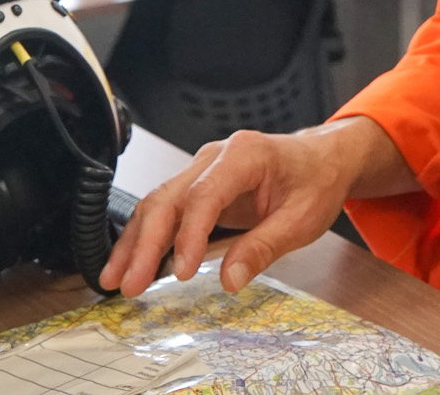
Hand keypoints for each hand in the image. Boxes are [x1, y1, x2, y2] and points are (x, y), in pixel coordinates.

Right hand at [98, 116, 413, 297]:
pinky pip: (165, 209)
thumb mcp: (303, 218)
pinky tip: (130, 263)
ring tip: (116, 280)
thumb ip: (265, 247)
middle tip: (131, 285)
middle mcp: (215, 157)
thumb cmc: (316, 181)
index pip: (204, 195)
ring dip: (134, 243)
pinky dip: (144, 237)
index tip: (181, 272)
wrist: (323, 159)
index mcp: (244, 155)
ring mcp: (202, 168)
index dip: (188, 236)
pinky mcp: (197, 185)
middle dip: (145, 244)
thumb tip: (230, 279)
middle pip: (168, 198)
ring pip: (157, 203)